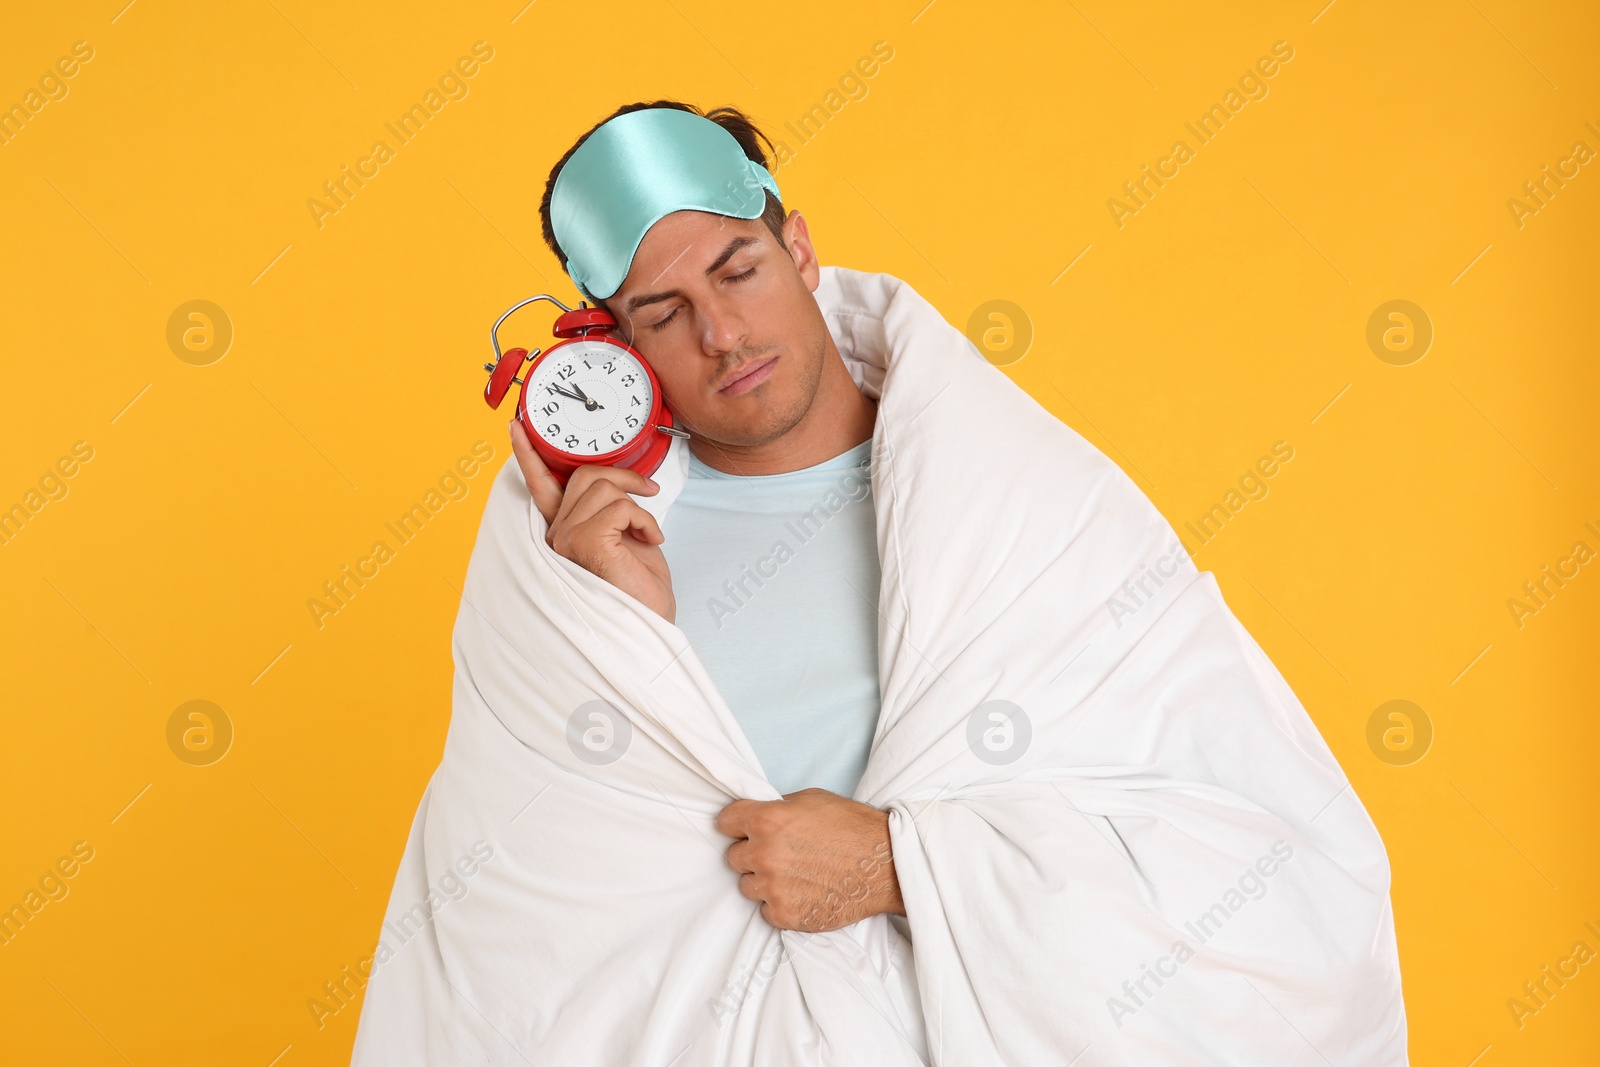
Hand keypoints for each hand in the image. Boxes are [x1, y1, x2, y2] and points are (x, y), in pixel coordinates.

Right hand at [510, 419, 674, 622]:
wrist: (650, 626)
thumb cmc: (640, 592)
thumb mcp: (625, 540)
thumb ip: (608, 511)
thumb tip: (615, 482)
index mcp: (563, 534)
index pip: (541, 487)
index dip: (530, 455)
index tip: (519, 427)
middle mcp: (556, 537)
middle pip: (583, 477)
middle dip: (623, 475)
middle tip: (649, 490)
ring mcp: (566, 541)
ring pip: (602, 487)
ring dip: (637, 504)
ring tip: (648, 533)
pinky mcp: (585, 543)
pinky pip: (620, 506)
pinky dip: (644, 519)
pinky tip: (650, 541)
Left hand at [715, 788, 904, 932]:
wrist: (885, 865)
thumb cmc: (853, 827)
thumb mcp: (811, 799)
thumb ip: (777, 808)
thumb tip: (758, 816)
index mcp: (767, 819)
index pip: (725, 822)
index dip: (737, 824)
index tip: (744, 829)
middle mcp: (764, 853)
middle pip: (734, 857)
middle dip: (753, 853)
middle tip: (780, 853)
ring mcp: (773, 887)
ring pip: (747, 886)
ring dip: (764, 881)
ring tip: (794, 874)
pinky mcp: (785, 914)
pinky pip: (766, 910)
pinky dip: (780, 903)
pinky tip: (803, 892)